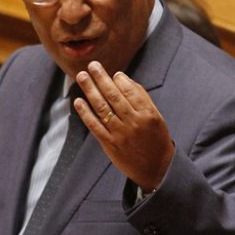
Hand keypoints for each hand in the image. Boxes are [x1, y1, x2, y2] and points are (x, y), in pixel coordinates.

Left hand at [74, 62, 173, 192]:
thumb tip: (122, 78)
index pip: (130, 91)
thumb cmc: (156, 139)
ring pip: (102, 108)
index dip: (119, 80)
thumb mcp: (156, 117)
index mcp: (148, 114)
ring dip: (90, 90)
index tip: (113, 73)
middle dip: (101, 78)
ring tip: (82, 76)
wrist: (156, 169)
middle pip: (113, 96)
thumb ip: (141, 98)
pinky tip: (78, 101)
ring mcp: (120, 134)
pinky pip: (94, 125)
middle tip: (92, 65)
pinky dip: (85, 113)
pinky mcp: (110, 144)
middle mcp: (134, 123)